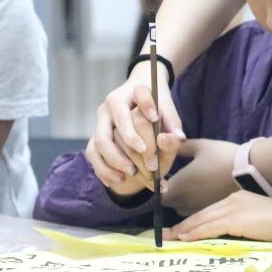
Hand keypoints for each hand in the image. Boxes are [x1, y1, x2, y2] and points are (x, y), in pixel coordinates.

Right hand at [87, 65, 183, 189]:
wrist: (135, 101)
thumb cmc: (154, 106)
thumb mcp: (166, 108)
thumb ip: (173, 121)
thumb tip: (179, 138)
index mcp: (133, 91)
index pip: (138, 93)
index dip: (146, 105)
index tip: (155, 117)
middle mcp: (112, 105)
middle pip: (116, 122)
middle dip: (131, 141)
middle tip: (148, 160)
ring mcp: (100, 121)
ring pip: (100, 142)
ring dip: (115, 161)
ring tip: (132, 173)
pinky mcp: (94, 136)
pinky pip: (92, 154)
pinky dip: (103, 169)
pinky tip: (117, 180)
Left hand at [162, 139, 239, 215]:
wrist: (247, 171)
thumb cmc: (221, 156)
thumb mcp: (200, 145)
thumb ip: (181, 147)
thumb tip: (169, 144)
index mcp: (179, 185)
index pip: (158, 194)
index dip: (158, 187)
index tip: (163, 177)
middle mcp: (185, 201)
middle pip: (169, 203)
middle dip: (169, 194)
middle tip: (177, 181)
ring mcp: (198, 208)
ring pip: (182, 209)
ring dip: (181, 201)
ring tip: (190, 188)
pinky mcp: (210, 211)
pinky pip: (195, 211)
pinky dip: (194, 204)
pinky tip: (203, 193)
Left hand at [171, 189, 271, 242]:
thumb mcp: (254, 213)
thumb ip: (239, 217)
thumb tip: (228, 231)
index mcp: (234, 198)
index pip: (209, 210)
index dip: (193, 219)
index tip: (181, 228)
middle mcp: (230, 200)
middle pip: (202, 213)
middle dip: (184, 224)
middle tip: (168, 234)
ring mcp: (231, 208)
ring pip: (202, 219)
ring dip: (185, 229)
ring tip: (171, 237)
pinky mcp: (234, 219)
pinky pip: (209, 227)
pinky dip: (196, 233)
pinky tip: (185, 238)